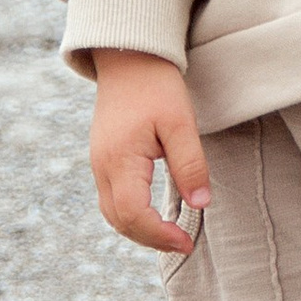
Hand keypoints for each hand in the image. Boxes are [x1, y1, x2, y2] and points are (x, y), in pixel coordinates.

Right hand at [88, 49, 211, 254]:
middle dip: (150, 239)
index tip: (187, 242)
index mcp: (120, 159)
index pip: (133, 214)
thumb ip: (190, 165)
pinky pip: (112, 199)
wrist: (129, 57)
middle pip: (119, 220)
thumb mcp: (181, 122)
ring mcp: (99, 164)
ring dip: (139, 230)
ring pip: (112, 213)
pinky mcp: (103, 159)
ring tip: (171, 234)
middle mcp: (102, 167)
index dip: (159, 235)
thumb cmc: (157, 86)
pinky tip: (153, 215)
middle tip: (183, 244)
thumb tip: (201, 205)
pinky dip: (131, 215)